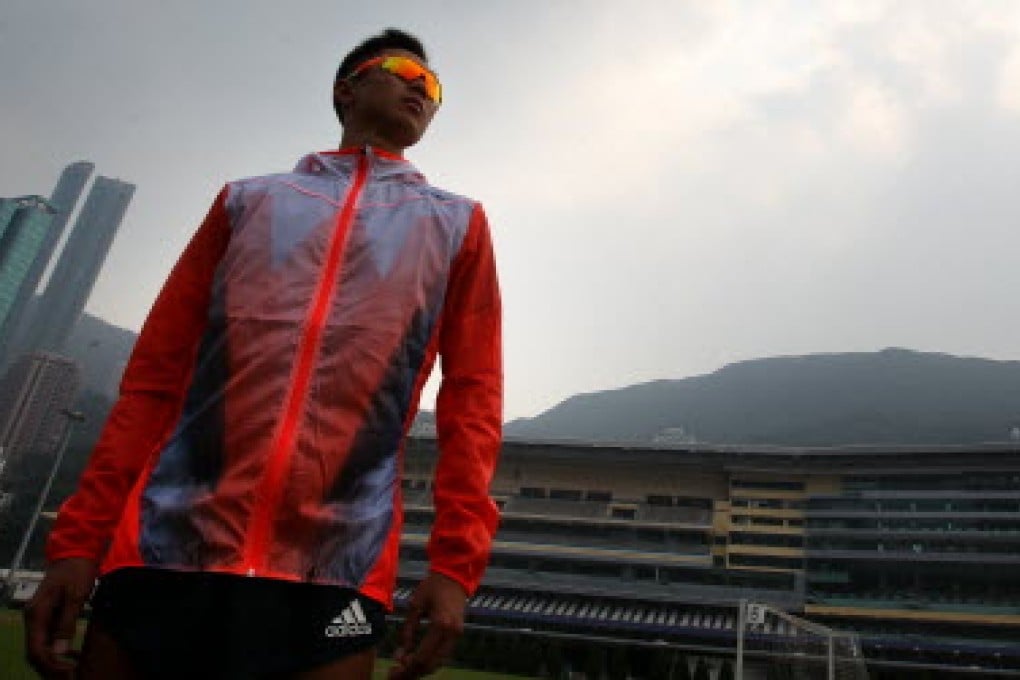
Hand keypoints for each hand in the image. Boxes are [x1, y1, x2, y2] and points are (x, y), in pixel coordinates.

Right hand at [23, 557, 98, 678]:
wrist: (75, 552)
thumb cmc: (77, 571)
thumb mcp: (76, 596)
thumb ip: (67, 623)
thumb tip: (59, 652)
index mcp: (37, 614)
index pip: (36, 649)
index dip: (50, 665)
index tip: (68, 673)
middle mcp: (32, 617)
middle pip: (34, 652)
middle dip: (50, 667)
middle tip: (71, 676)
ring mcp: (38, 616)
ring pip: (39, 646)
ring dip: (52, 661)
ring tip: (71, 671)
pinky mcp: (46, 615)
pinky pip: (46, 638)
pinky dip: (56, 650)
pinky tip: (71, 656)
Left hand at [388, 571, 466, 678]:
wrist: (454, 576)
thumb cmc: (432, 586)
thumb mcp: (415, 606)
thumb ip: (407, 631)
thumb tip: (400, 654)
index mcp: (440, 625)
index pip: (422, 656)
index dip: (406, 667)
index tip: (393, 670)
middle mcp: (451, 634)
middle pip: (431, 665)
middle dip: (412, 673)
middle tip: (395, 674)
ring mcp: (457, 635)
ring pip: (438, 663)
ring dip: (421, 669)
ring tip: (404, 669)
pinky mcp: (457, 635)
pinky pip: (443, 655)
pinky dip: (429, 661)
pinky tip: (415, 660)